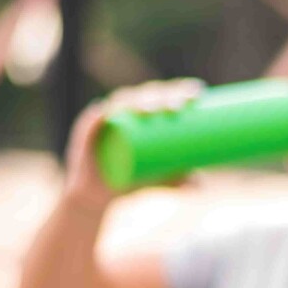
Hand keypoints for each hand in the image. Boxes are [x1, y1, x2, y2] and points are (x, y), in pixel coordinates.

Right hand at [63, 77, 203, 210]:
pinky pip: (89, 123)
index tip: (198, 94)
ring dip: (135, 101)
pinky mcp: (84, 139)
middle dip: (162, 94)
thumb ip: (182, 181)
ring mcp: (104, 122)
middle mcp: (123, 112)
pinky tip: (105, 112)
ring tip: (153, 111)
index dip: (178, 88)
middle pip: (144, 95)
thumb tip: (203, 186)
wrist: (100, 198)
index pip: (161, 94)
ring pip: (120, 104)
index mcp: (142, 113)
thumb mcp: (164, 182)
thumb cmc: (135, 182)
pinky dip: (96, 117)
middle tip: (180, 106)